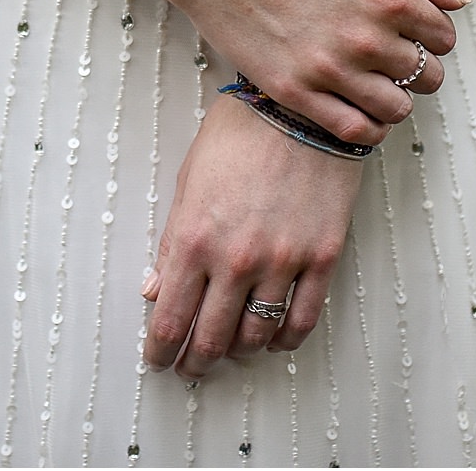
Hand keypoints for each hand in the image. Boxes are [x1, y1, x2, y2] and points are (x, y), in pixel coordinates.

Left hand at [141, 95, 362, 378]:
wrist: (300, 108)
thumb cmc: (239, 135)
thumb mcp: (188, 182)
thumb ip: (171, 241)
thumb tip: (154, 288)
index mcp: (194, 239)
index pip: (170, 320)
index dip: (160, 350)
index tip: (158, 359)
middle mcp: (235, 259)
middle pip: (211, 339)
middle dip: (194, 361)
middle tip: (189, 367)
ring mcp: (281, 261)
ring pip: (256, 335)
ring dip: (238, 352)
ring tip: (230, 351)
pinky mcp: (321, 258)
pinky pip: (302, 319)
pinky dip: (284, 339)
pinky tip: (272, 339)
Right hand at [158, 0, 462, 144]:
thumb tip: (456, 1)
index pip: (441, 34)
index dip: (434, 30)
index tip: (415, 26)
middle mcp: (363, 37)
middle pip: (424, 74)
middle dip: (419, 64)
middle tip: (398, 54)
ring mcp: (327, 68)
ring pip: (395, 108)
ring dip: (396, 96)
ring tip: (378, 80)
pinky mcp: (293, 90)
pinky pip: (352, 130)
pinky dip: (367, 125)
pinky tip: (358, 106)